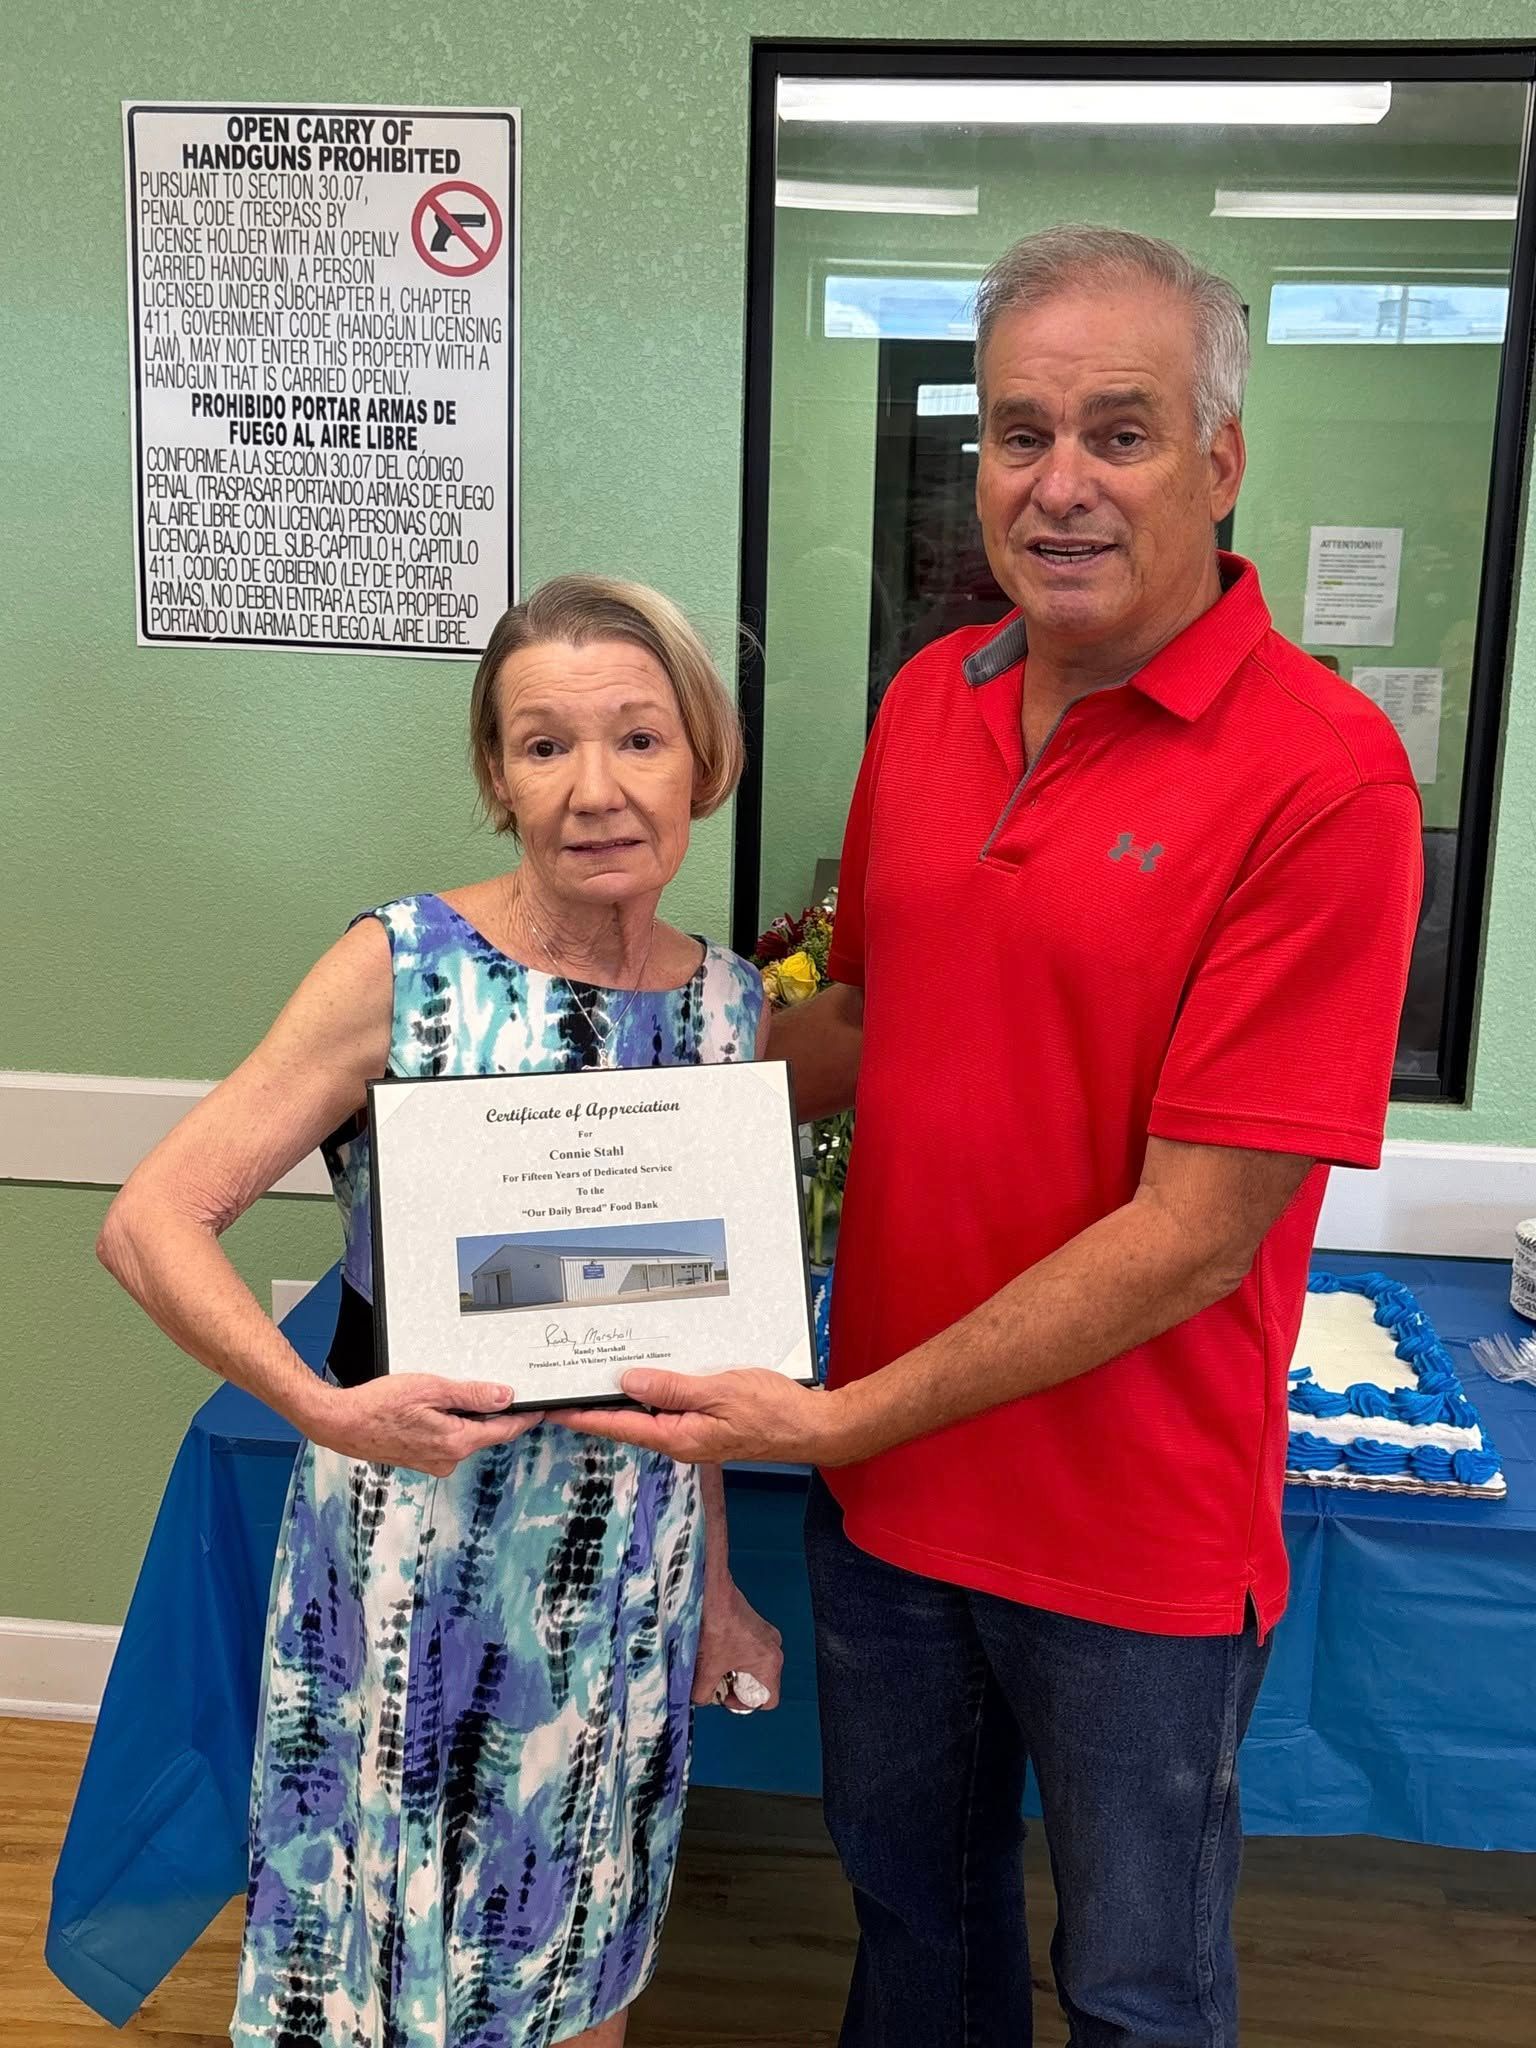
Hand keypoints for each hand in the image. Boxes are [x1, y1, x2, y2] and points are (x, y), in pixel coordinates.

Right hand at [309, 1376, 543, 1475]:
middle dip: (496, 1414)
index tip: (540, 1409)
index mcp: (456, 1442)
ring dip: (469, 1418)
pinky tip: (438, 1408)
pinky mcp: (421, 1459)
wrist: (342, 1423)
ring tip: (458, 1394)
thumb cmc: (380, 1405)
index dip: (524, 1418)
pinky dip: (451, 1425)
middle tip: (504, 1391)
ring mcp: (434, 1462)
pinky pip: (448, 1440)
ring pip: (466, 1436)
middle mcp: (448, 1458)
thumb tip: (504, 1396)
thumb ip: (471, 1394)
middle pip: (486, 1433)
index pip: (503, 1430)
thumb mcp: (432, 1389)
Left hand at [557, 1368, 858, 1466]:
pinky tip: (643, 1380)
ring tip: (592, 1381)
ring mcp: (692, 1433)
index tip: (552, 1408)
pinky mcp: (705, 1424)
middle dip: (595, 1406)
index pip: (619, 1424)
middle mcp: (679, 1439)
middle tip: (563, 1389)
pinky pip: (668, 1409)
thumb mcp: (719, 1391)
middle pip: (627, 1422)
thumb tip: (628, 1382)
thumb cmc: (772, 1410)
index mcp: (678, 1435)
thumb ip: (673, 1388)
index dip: (583, 1415)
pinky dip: (650, 1394)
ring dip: (621, 1399)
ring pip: (647, 1414)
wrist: (810, 1426)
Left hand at [692, 1578, 783, 1710]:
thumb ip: (703, 1693)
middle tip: (717, 1680)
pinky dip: (734, 1655)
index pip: (768, 1700)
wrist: (712, 1592)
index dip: (745, 1706)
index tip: (726, 1697)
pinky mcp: (756, 1624)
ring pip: (753, 1666)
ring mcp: (766, 1634)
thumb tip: (700, 1700)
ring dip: (734, 1670)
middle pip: (760, 1683)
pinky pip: (750, 1650)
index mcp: (770, 1663)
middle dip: (736, 1686)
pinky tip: (716, 1649)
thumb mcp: (706, 1668)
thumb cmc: (716, 1624)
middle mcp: (774, 1648)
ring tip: (713, 1663)